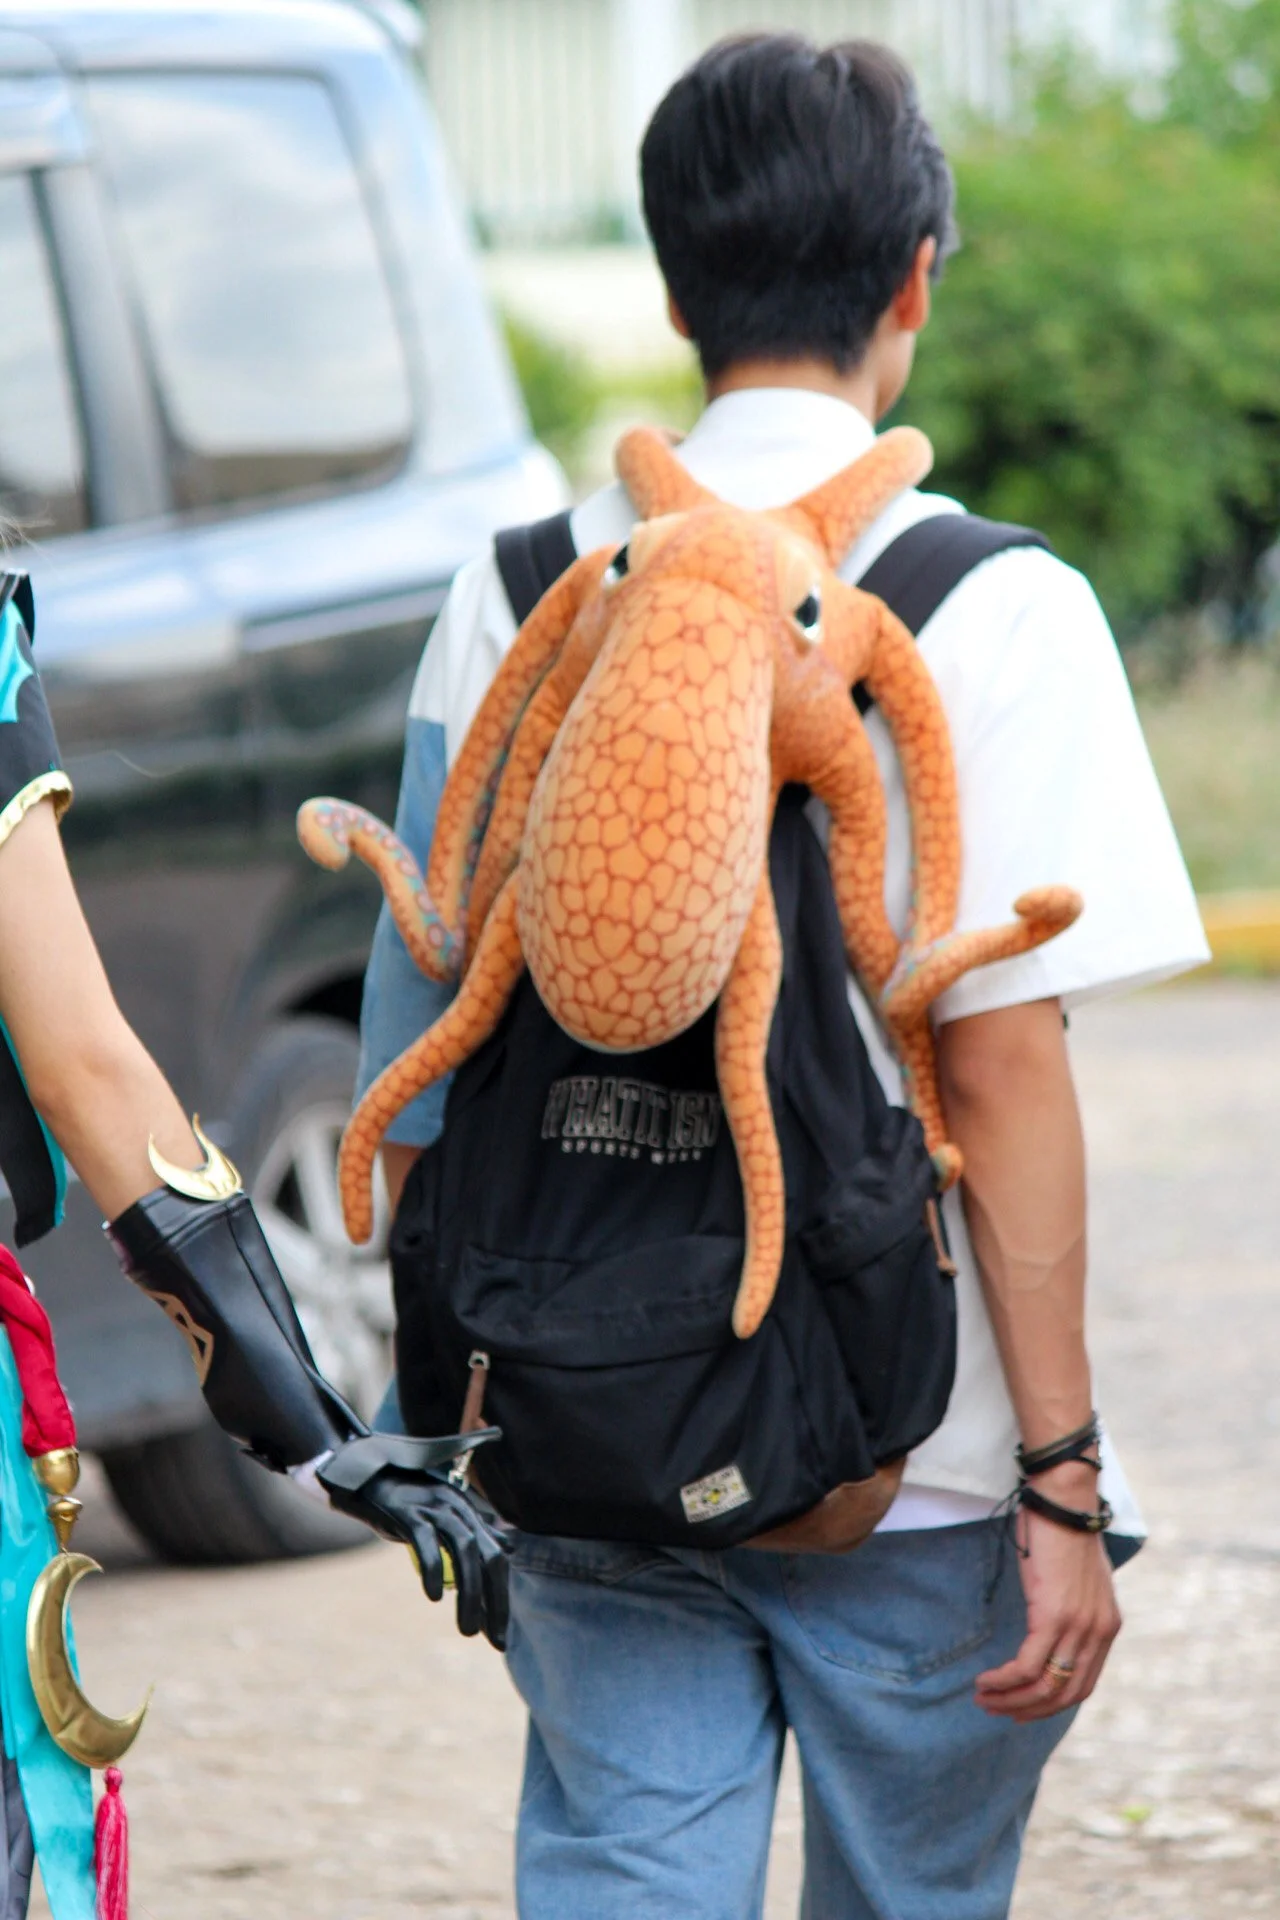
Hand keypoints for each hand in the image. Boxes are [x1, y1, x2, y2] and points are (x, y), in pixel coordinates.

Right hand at [323, 1459, 512, 1649]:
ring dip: (470, 1594)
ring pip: (464, 1550)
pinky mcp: (408, 1510)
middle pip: (488, 1556)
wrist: (366, 1476)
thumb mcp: (444, 1517)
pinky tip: (434, 1596)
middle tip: (495, 1641)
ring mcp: (434, 1507)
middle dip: (495, 1601)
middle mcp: (458, 1507)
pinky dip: (434, 1567)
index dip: (502, 1596)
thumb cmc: (406, 1502)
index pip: (496, 1558)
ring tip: (467, 1630)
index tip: (501, 1635)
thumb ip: (475, 1532)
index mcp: (469, 1512)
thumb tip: (509, 1549)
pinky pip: (426, 1540)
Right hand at [975, 1466, 1121, 1721]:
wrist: (1064, 1499)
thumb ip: (1073, 1606)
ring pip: (1044, 1686)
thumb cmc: (1063, 1529)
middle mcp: (1098, 1632)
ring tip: (984, 1699)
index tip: (1023, 1708)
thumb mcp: (1077, 1577)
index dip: (1051, 1703)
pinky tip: (986, 1680)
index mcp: (1106, 1626)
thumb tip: (1053, 1622)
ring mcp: (1077, 1626)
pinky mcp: (1052, 1616)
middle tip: (997, 1710)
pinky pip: (1027, 1665)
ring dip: (1011, 1699)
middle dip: (1029, 1710)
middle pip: (1065, 1694)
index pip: (1083, 1684)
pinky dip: (1004, 1679)